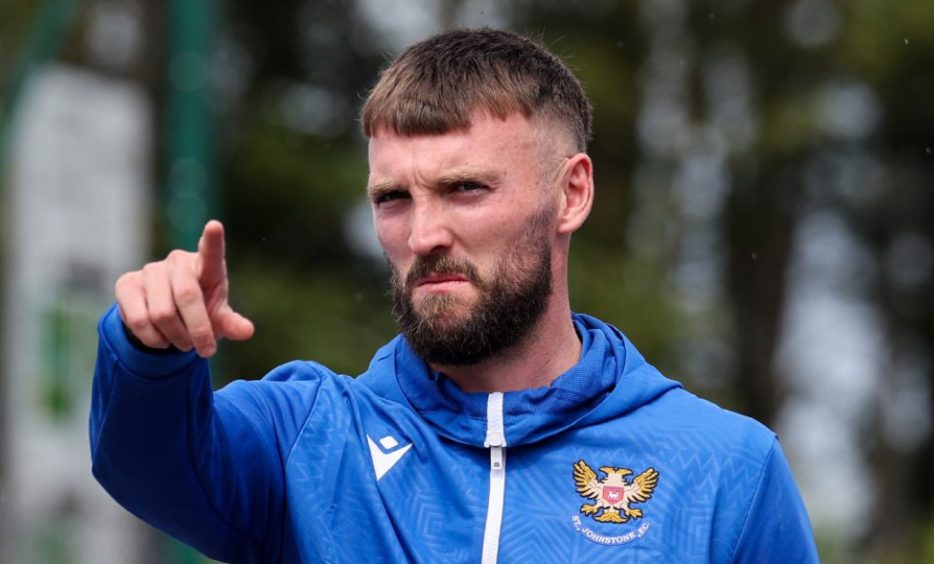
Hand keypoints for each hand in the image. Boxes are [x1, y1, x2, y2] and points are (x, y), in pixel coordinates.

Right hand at [114, 220, 253, 356]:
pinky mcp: (127, 284)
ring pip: (162, 313)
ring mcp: (150, 270)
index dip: (213, 239)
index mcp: (207, 266)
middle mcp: (178, 261)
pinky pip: (139, 319)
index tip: (215, 226)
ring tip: (182, 343)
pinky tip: (160, 339)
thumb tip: (247, 331)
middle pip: (187, 296)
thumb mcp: (219, 318)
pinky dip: (153, 339)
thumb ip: (232, 323)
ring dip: (176, 338)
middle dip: (198, 330)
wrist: (166, 319)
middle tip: (205, 350)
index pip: (211, 251)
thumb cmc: (201, 312)